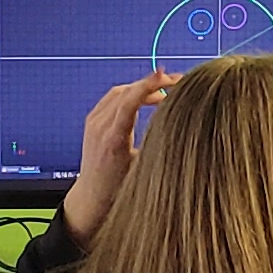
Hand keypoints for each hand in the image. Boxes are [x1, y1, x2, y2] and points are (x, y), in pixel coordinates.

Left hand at [72, 71, 169, 228]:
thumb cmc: (119, 188)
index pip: (129, 101)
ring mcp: (93, 122)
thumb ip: (156, 144)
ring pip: (120, 92)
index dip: (148, 85)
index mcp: (112, 138)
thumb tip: (181, 124)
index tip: (165, 76)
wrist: (92, 196)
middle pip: (126, 91)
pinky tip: (147, 99)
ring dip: (143, 88)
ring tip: (165, 92)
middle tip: (175, 83)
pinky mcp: (92, 120)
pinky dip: (131, 94)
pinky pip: (113, 98)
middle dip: (151, 83)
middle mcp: (100, 126)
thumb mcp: (143, 168)